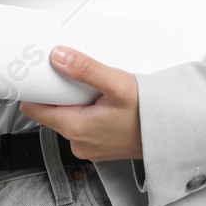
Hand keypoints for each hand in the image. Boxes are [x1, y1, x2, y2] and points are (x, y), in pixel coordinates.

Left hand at [18, 47, 143, 160]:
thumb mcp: (118, 84)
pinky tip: (106, 107)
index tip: (42, 77)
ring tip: (99, 95)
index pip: (35, 109)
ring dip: (78, 106)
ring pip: (68, 120)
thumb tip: (60, 56)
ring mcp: (88, 148)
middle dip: (63, 96)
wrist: (170, 133)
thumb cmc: (148, 114)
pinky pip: (83, 129)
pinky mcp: (98, 149)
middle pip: (52, 113)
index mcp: (76, 128)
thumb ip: (86, 69)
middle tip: (82, 83)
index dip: (37, 91)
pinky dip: (89, 116)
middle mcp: (78, 143)